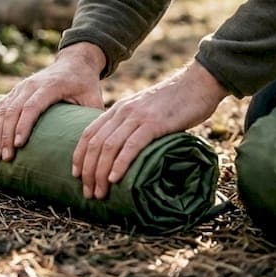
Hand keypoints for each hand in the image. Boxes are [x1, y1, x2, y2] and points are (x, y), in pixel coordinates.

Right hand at [0, 42, 105, 160]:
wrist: (74, 61)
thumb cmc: (85, 84)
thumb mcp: (93, 98)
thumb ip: (91, 117)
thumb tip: (94, 145)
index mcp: (51, 86)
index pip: (32, 106)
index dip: (23, 125)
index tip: (18, 144)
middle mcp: (32, 85)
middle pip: (13, 110)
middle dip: (6, 135)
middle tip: (5, 157)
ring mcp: (21, 87)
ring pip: (4, 109)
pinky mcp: (16, 90)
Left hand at [73, 59, 227, 198]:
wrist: (198, 83)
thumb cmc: (175, 103)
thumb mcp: (146, 112)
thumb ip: (134, 126)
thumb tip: (127, 153)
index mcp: (118, 109)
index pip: (88, 134)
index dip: (79, 156)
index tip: (76, 176)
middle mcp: (123, 111)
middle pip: (95, 144)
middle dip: (88, 172)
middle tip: (88, 193)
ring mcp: (138, 117)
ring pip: (109, 147)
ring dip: (101, 173)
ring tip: (100, 193)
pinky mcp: (154, 123)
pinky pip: (131, 145)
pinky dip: (120, 164)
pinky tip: (115, 179)